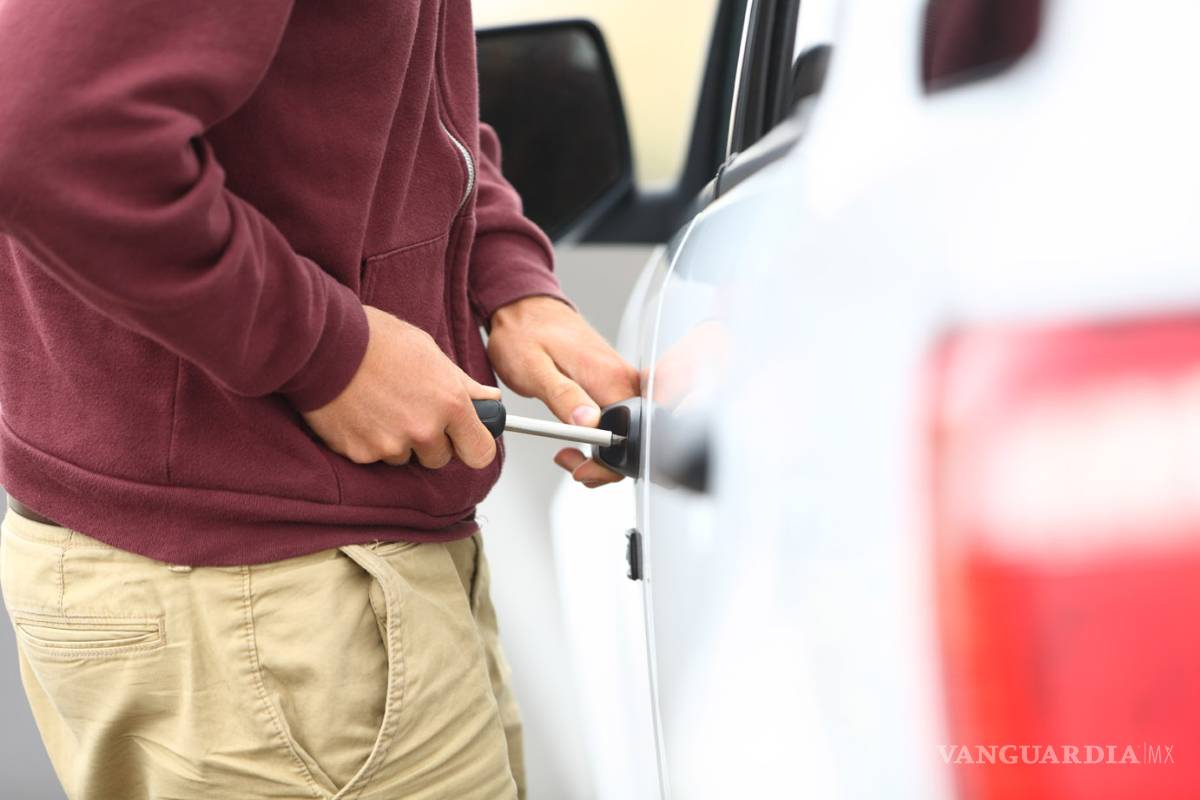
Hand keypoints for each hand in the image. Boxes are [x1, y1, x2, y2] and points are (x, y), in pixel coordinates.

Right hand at [303, 306, 499, 467]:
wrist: (322, 342)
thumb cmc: (376, 339)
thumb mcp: (429, 352)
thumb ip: (462, 384)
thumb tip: (489, 400)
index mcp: (450, 404)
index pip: (480, 452)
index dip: (473, 445)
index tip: (466, 438)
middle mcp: (424, 431)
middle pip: (440, 459)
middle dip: (431, 441)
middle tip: (410, 409)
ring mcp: (390, 446)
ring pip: (405, 458)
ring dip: (398, 440)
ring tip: (380, 404)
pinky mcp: (360, 454)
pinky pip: (374, 457)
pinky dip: (369, 440)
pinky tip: (360, 412)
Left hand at [487, 296, 638, 486]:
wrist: (525, 308)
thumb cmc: (525, 333)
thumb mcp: (534, 369)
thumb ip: (564, 396)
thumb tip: (589, 424)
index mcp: (609, 377)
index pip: (628, 435)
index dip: (606, 462)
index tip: (579, 466)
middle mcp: (623, 378)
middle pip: (632, 438)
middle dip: (605, 464)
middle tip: (569, 461)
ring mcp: (620, 380)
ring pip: (626, 431)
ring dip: (600, 453)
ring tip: (566, 452)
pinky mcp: (613, 382)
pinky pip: (617, 418)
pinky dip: (599, 436)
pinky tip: (576, 435)